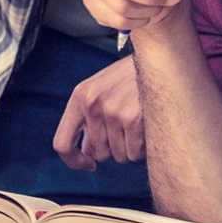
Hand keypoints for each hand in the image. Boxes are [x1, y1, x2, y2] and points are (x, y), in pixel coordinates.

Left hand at [53, 56, 141, 170]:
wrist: (159, 59)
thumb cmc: (131, 77)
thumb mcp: (102, 90)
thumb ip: (90, 119)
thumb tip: (87, 153)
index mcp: (80, 97)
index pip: (62, 143)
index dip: (74, 161)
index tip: (89, 164)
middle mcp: (92, 104)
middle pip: (99, 153)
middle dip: (114, 149)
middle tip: (127, 129)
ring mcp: (112, 111)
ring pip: (119, 156)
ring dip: (131, 148)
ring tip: (139, 123)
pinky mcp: (132, 118)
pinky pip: (135, 153)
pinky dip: (143, 147)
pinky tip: (147, 127)